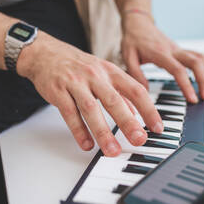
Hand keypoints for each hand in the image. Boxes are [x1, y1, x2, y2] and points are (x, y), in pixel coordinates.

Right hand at [17, 31, 163, 156]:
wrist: (45, 53)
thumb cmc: (77, 65)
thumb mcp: (103, 73)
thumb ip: (120, 93)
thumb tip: (135, 114)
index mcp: (110, 71)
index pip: (135, 90)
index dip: (149, 109)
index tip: (158, 127)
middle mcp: (95, 75)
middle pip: (114, 100)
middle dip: (128, 122)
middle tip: (139, 140)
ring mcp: (75, 83)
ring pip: (91, 109)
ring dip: (102, 132)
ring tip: (112, 151)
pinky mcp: (58, 92)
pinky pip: (70, 113)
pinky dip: (79, 131)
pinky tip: (87, 145)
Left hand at [121, 14, 203, 101]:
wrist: (137, 23)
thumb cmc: (132, 40)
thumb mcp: (128, 58)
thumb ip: (136, 75)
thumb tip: (146, 90)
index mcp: (160, 53)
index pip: (178, 70)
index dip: (187, 85)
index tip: (192, 99)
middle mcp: (172, 50)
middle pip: (196, 62)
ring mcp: (178, 49)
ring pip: (200, 58)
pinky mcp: (179, 50)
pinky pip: (197, 57)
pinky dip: (203, 69)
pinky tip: (202, 80)